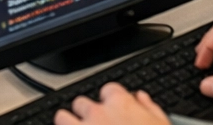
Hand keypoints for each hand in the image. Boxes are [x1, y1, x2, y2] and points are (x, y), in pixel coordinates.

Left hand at [54, 83, 170, 124]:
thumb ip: (150, 110)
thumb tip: (142, 99)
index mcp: (121, 104)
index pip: (109, 90)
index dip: (110, 101)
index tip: (112, 111)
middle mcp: (98, 113)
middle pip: (82, 102)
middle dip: (86, 114)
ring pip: (62, 117)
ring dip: (68, 124)